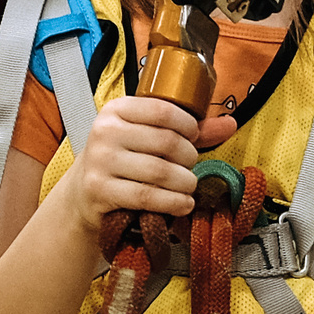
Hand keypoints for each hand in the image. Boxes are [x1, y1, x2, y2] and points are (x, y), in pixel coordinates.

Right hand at [62, 96, 231, 230]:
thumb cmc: (124, 159)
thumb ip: (189, 130)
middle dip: (188, 158)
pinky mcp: (99, 189)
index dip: (188, 126)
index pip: (163, 110)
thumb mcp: (149, 137)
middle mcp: (105, 131)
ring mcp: (100, 161)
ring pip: (159, 172)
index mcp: (117, 109)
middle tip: (190, 167)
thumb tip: (230, 124)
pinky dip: (173, 203)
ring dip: (185, 183)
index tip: (193, 139)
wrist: (83, 192)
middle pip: (166, 142)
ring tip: (189, 187)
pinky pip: (147, 196)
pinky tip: (183, 204)